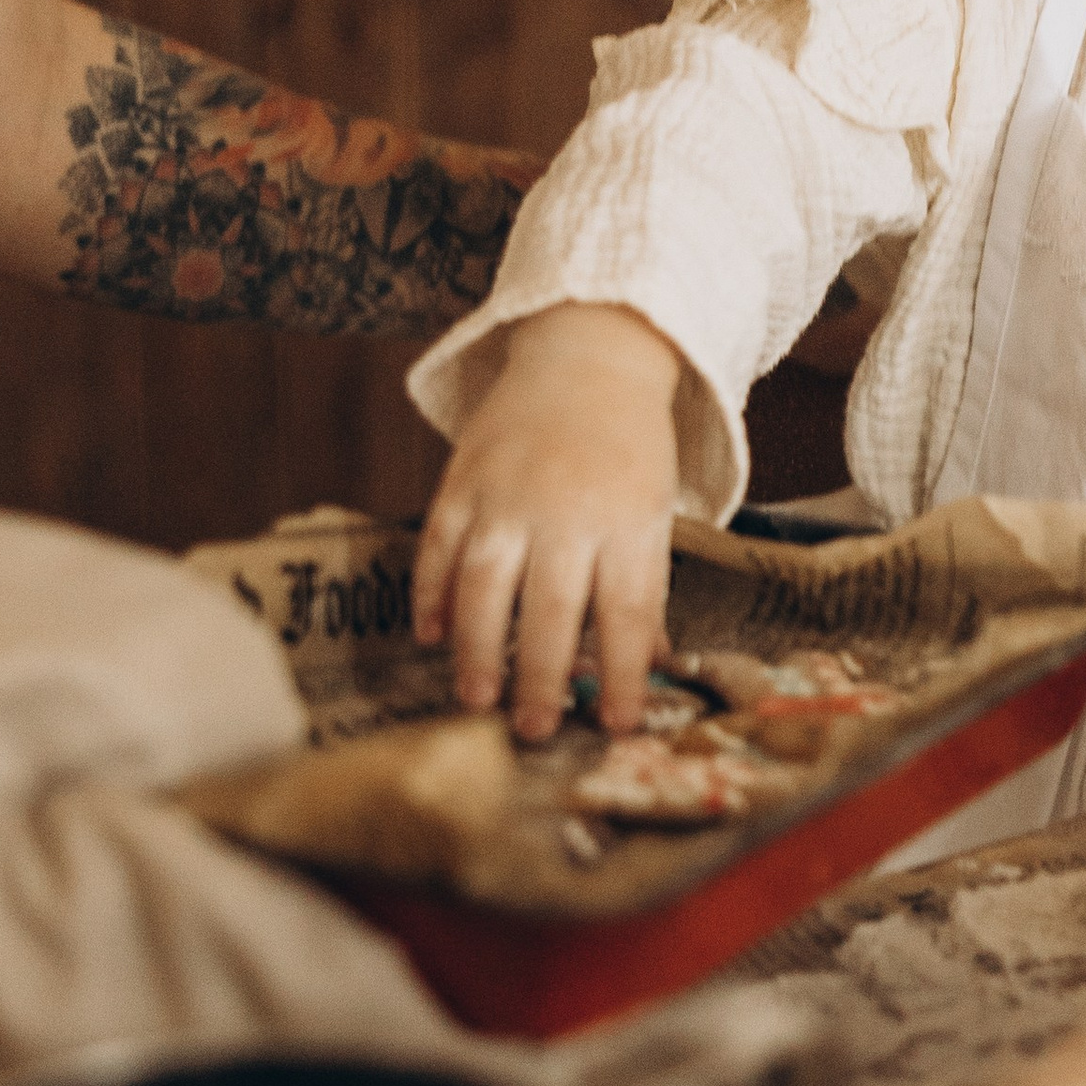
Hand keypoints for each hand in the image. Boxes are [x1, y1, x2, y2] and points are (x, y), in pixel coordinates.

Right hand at [412, 305, 682, 741]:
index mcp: (629, 521)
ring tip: (477, 700)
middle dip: (544, 678)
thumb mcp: (654, 513)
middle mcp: (567, 510)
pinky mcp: (463, 478)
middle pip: (553, 610)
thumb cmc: (629, 450)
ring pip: (486, 584)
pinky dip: (430, 593)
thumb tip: (649, 665)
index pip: (627, 613)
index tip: (619, 725)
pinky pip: (438, 545)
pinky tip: (431, 635)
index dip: (624, 675)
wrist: (590, 356)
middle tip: (536, 730)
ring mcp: (508, 494)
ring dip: (479, 649)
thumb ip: (643, 588)